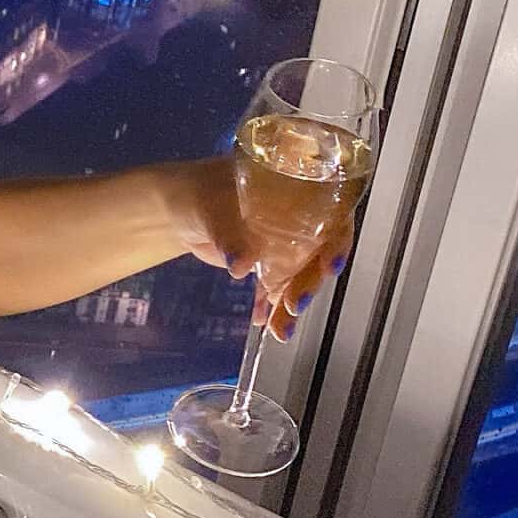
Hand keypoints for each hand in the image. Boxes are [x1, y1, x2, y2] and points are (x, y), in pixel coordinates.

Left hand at [160, 156, 351, 341]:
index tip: (330, 265)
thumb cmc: (197, 192)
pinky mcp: (267, 264)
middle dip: (309, 281)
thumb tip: (241, 264)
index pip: (332, 215)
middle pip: (318, 252)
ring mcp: (284, 242)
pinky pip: (277, 287)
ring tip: (282, 328)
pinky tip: (267, 324)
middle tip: (295, 303)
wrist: (180, 211)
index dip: (337, 241)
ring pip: (299, 275)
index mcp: (296, 190)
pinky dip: (271, 307)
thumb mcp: (211, 208)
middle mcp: (298, 216)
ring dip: (292, 302)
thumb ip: (228, 235)